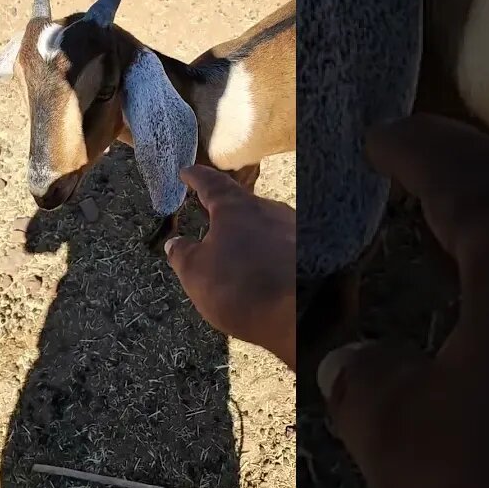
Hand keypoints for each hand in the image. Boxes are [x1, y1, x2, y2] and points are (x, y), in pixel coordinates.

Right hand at [165, 165, 295, 370]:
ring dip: (249, 234)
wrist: (301, 314)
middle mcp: (269, 210)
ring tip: (236, 250)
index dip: (196, 178)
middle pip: (242, 203)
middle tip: (207, 212)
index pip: (211, 183)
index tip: (187, 172)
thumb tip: (175, 243)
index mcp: (236, 207)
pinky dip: (268, 252)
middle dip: (224, 210)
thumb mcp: (196, 273)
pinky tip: (264, 268)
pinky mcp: (313, 252)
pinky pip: (283, 245)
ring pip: (265, 224)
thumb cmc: (240, 287)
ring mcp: (295, 228)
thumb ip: (182, 254)